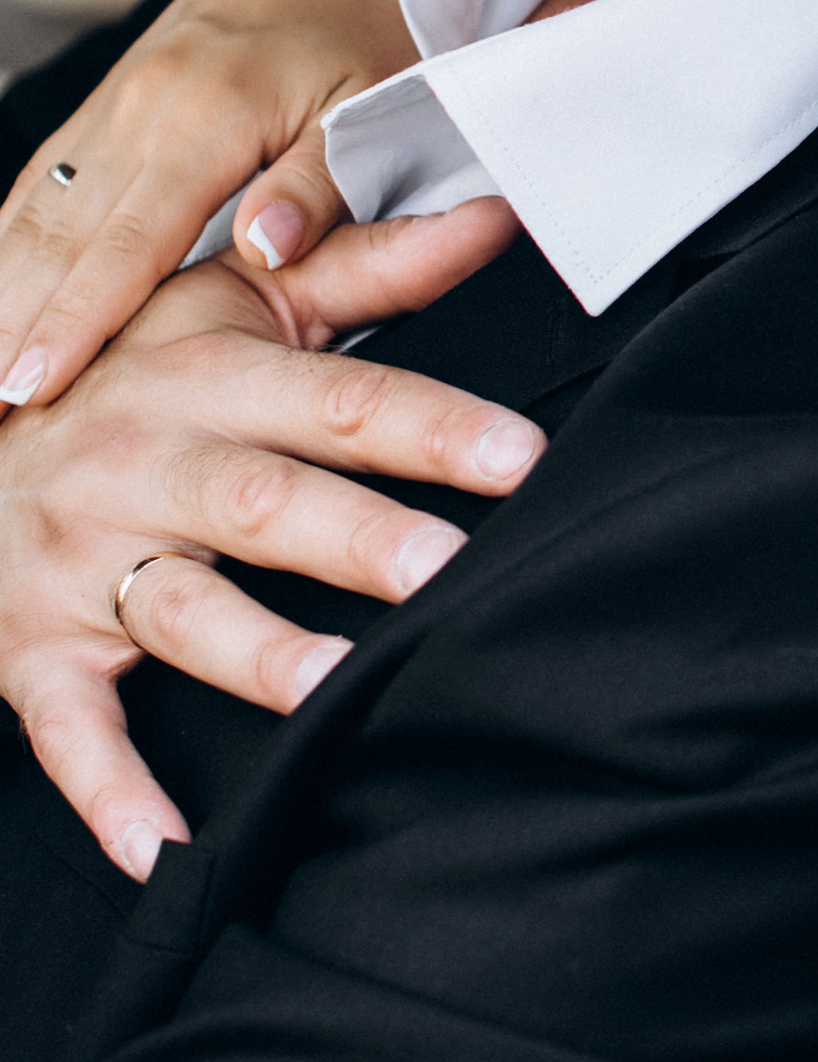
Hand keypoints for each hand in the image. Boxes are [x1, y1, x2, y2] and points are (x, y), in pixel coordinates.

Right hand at [0, 0, 414, 415]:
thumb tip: (264, 251)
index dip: (73, 322)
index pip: (125, 243)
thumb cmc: (369, 25)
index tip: (28, 386)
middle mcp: (139, 108)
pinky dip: (4, 240)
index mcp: (205, 117)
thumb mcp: (369, 109)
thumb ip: (317, 185)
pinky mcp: (110, 102)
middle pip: (54, 237)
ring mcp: (114, 102)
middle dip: (3, 324)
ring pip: (32, 210)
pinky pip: (41, 181)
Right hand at [0, 199, 541, 880]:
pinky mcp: (31, 650)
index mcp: (206, 378)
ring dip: (257, 652)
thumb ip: (366, 266)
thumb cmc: (121, 373)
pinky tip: (163, 849)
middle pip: (269, 501)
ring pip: (179, 608)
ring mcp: (82, 560)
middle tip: (451, 571)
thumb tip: (494, 211)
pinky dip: (111, 791)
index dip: (433, 426)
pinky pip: (71, 729)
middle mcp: (145, 464)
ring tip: (338, 689)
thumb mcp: (225, 305)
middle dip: (360, 537)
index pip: (342, 401)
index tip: (524, 455)